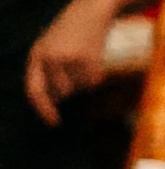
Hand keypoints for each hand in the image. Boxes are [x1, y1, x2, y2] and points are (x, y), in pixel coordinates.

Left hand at [25, 0, 117, 125]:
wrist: (89, 13)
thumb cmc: (69, 33)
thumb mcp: (49, 49)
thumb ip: (46, 72)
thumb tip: (55, 101)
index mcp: (36, 55)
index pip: (34, 89)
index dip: (43, 109)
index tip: (53, 122)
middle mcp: (50, 59)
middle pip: (60, 93)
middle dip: (69, 88)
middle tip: (74, 68)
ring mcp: (69, 61)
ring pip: (78, 89)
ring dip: (82, 80)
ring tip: (82, 58)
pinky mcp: (88, 63)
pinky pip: (92, 83)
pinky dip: (94, 76)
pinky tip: (92, 59)